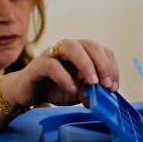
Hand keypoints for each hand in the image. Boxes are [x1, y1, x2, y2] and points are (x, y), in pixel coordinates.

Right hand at [3, 38, 119, 106]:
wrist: (28, 93)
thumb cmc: (56, 88)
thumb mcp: (79, 92)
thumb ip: (92, 92)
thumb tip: (106, 97)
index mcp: (83, 53)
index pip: (103, 51)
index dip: (112, 67)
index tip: (114, 87)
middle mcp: (68, 49)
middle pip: (90, 45)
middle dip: (102, 64)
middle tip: (106, 84)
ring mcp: (52, 54)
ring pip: (71, 47)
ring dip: (86, 64)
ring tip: (93, 82)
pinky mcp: (38, 65)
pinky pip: (51, 65)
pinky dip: (64, 77)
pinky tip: (71, 89)